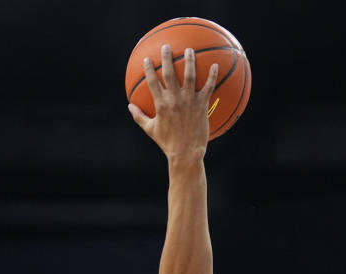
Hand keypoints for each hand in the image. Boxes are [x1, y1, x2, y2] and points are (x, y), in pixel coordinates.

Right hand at [128, 45, 219, 160]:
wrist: (186, 153)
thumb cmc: (167, 143)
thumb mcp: (150, 130)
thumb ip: (139, 116)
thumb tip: (129, 106)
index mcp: (161, 104)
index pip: (152, 81)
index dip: (149, 69)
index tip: (148, 59)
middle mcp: (174, 100)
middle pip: (169, 73)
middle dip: (167, 58)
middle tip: (166, 47)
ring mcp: (189, 101)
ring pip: (189, 76)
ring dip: (189, 61)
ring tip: (189, 50)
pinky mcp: (202, 106)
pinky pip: (208, 88)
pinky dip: (212, 76)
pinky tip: (216, 65)